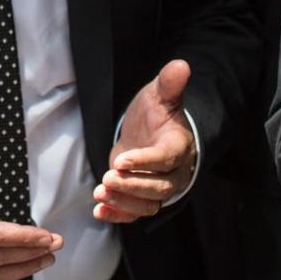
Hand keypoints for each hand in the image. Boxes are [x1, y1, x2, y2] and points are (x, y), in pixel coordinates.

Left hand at [93, 60, 195, 223]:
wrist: (150, 130)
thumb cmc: (156, 113)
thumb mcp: (159, 95)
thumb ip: (169, 84)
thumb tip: (181, 65)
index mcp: (178, 146)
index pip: (165, 158)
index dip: (145, 161)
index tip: (120, 160)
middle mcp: (174, 172)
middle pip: (158, 187)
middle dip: (132, 185)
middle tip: (107, 179)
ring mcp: (160, 187)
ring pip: (147, 203)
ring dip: (123, 202)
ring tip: (99, 194)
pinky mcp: (144, 197)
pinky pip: (135, 213)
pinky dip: (118, 215)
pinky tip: (99, 212)